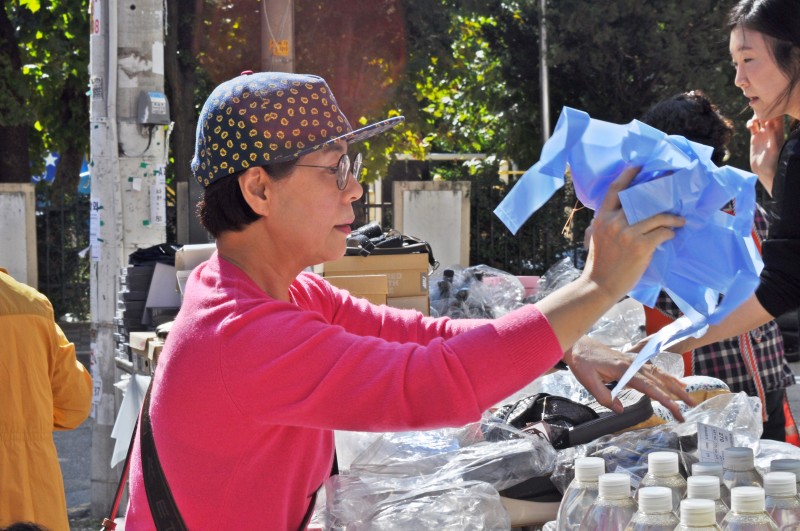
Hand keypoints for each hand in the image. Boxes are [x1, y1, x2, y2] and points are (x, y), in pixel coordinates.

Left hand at [563, 336, 694, 421]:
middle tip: (692, 406)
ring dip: (675, 385)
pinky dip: (665, 376)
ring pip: (659, 374)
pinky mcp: (631, 361)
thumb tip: (620, 410)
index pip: (649, 387)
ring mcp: (633, 362)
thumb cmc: (582, 362)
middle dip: (677, 394)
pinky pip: (653, 370)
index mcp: (624, 370)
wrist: (578, 344)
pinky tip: (673, 382)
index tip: (676, 411)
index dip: (665, 400)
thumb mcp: (588, 381)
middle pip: (660, 380)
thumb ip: (604, 396)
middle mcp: (633, 364)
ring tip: (688, 396)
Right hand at [582, 166, 684, 301]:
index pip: (615, 190)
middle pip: (641, 200)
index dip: (628, 175)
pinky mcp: (641, 246)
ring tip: (679, 220)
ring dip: (672, 218)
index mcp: (601, 218)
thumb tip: (621, 211)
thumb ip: (606, 222)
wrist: (600, 285)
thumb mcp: (596, 237)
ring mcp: (628, 233)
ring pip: (657, 216)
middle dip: (659, 194)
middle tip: (672, 189)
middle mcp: (614, 222)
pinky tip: (672, 234)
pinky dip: (670, 232)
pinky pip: (662, 232)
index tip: (640, 165)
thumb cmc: (599, 262)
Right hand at [747, 116, 782, 195]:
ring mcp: (763, 133)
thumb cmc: (772, 161)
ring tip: (753, 121)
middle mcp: (771, 130)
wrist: (763, 170)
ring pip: (760, 119)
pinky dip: (750, 123)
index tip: (768, 108)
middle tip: (758, 113)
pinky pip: (752, 126)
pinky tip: (749, 126)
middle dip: (763, 111)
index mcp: (779, 131)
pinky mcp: (755, 137)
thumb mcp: (773, 148)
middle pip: (769, 115)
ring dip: (756, 116)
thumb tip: (769, 122)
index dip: (774, 110)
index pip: (779, 116)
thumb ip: (772, 135)